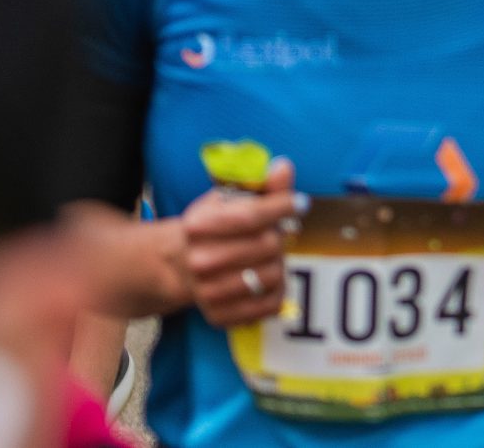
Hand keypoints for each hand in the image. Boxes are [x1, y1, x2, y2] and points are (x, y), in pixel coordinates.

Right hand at [182, 157, 301, 328]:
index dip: (282, 207)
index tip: (301, 203)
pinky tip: (266, 278)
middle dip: (280, 236)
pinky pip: (271, 304)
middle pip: (267, 245)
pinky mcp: (220, 316)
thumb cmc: (215, 226)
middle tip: (276, 233)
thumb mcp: (231, 199)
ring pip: (273, 274)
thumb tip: (284, 167)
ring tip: (267, 257)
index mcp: (199, 225)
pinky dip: (278, 290)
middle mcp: (199, 261)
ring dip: (280, 263)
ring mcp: (208, 292)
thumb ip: (262, 185)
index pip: (251, 216)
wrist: (182, 266)